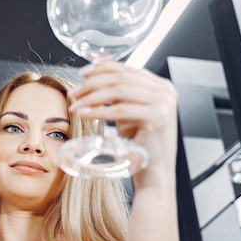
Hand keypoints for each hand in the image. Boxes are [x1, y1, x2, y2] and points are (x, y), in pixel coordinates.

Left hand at [68, 62, 177, 182]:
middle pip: (121, 78)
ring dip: (92, 97)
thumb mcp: (127, 113)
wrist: (153, 172)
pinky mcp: (158, 118)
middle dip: (93, 83)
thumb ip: (118, 96)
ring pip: (119, 91)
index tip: (82, 73)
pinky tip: (85, 114)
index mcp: (160, 86)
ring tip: (76, 105)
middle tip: (74, 93)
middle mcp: (165, 91)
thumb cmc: (138, 144)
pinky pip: (121, 110)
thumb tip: (92, 79)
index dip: (102, 68)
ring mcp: (164, 103)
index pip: (127, 69)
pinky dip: (100, 111)